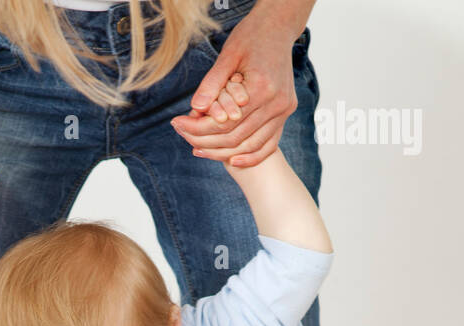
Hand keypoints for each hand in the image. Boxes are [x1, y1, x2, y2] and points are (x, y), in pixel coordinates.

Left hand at [171, 10, 299, 168]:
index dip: (198, 128)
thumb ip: (212, 83)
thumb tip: (195, 108)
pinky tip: (232, 161)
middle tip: (184, 137)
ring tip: (200, 149)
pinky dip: (251, 156)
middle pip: (235, 138)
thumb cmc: (252, 36)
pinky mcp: (286, 112)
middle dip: (206, 141)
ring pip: (250, 145)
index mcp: (261, 88)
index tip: (178, 124)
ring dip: (223, 153)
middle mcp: (276, 103)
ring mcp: (284, 110)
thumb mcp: (228, 54)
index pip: (224, 122)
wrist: (278, 27)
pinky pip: (269, 144)